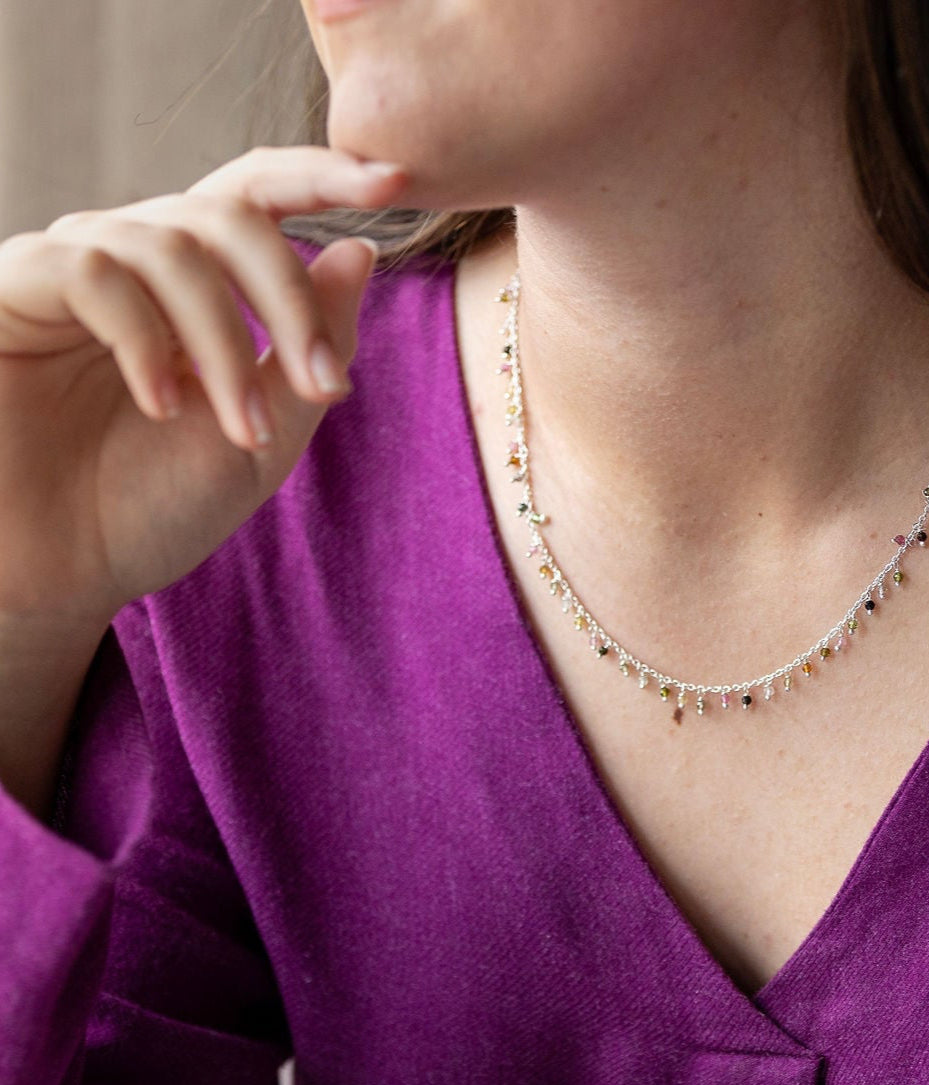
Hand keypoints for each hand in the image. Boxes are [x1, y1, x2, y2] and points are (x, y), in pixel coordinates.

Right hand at [0, 144, 407, 628]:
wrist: (58, 572)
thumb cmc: (153, 508)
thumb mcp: (266, 435)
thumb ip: (311, 347)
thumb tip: (361, 250)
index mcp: (196, 287)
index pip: (259, 198)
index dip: (324, 177)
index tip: (399, 184)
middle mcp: (133, 259)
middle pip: (231, 218)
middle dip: (290, 302)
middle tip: (321, 387)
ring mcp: (69, 268)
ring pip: (172, 250)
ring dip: (226, 347)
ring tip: (240, 434)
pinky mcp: (13, 288)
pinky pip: (93, 272)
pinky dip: (146, 341)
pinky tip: (161, 405)